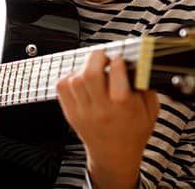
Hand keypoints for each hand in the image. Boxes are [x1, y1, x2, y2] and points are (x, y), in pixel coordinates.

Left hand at [56, 49, 159, 188]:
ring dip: (83, 68)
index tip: (118, 59)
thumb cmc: (133, 133)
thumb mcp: (150, 112)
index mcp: (123, 108)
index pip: (116, 76)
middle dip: (96, 57)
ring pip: (74, 79)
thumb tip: (139, 65)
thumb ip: (146, 87)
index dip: (116, 61)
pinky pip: (62, 87)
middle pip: (90, 74)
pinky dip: (69, 77)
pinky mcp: (70, 113)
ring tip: (91, 69)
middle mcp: (101, 109)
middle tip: (101, 56)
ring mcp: (82, 112)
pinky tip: (80, 79)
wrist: (113, 157)